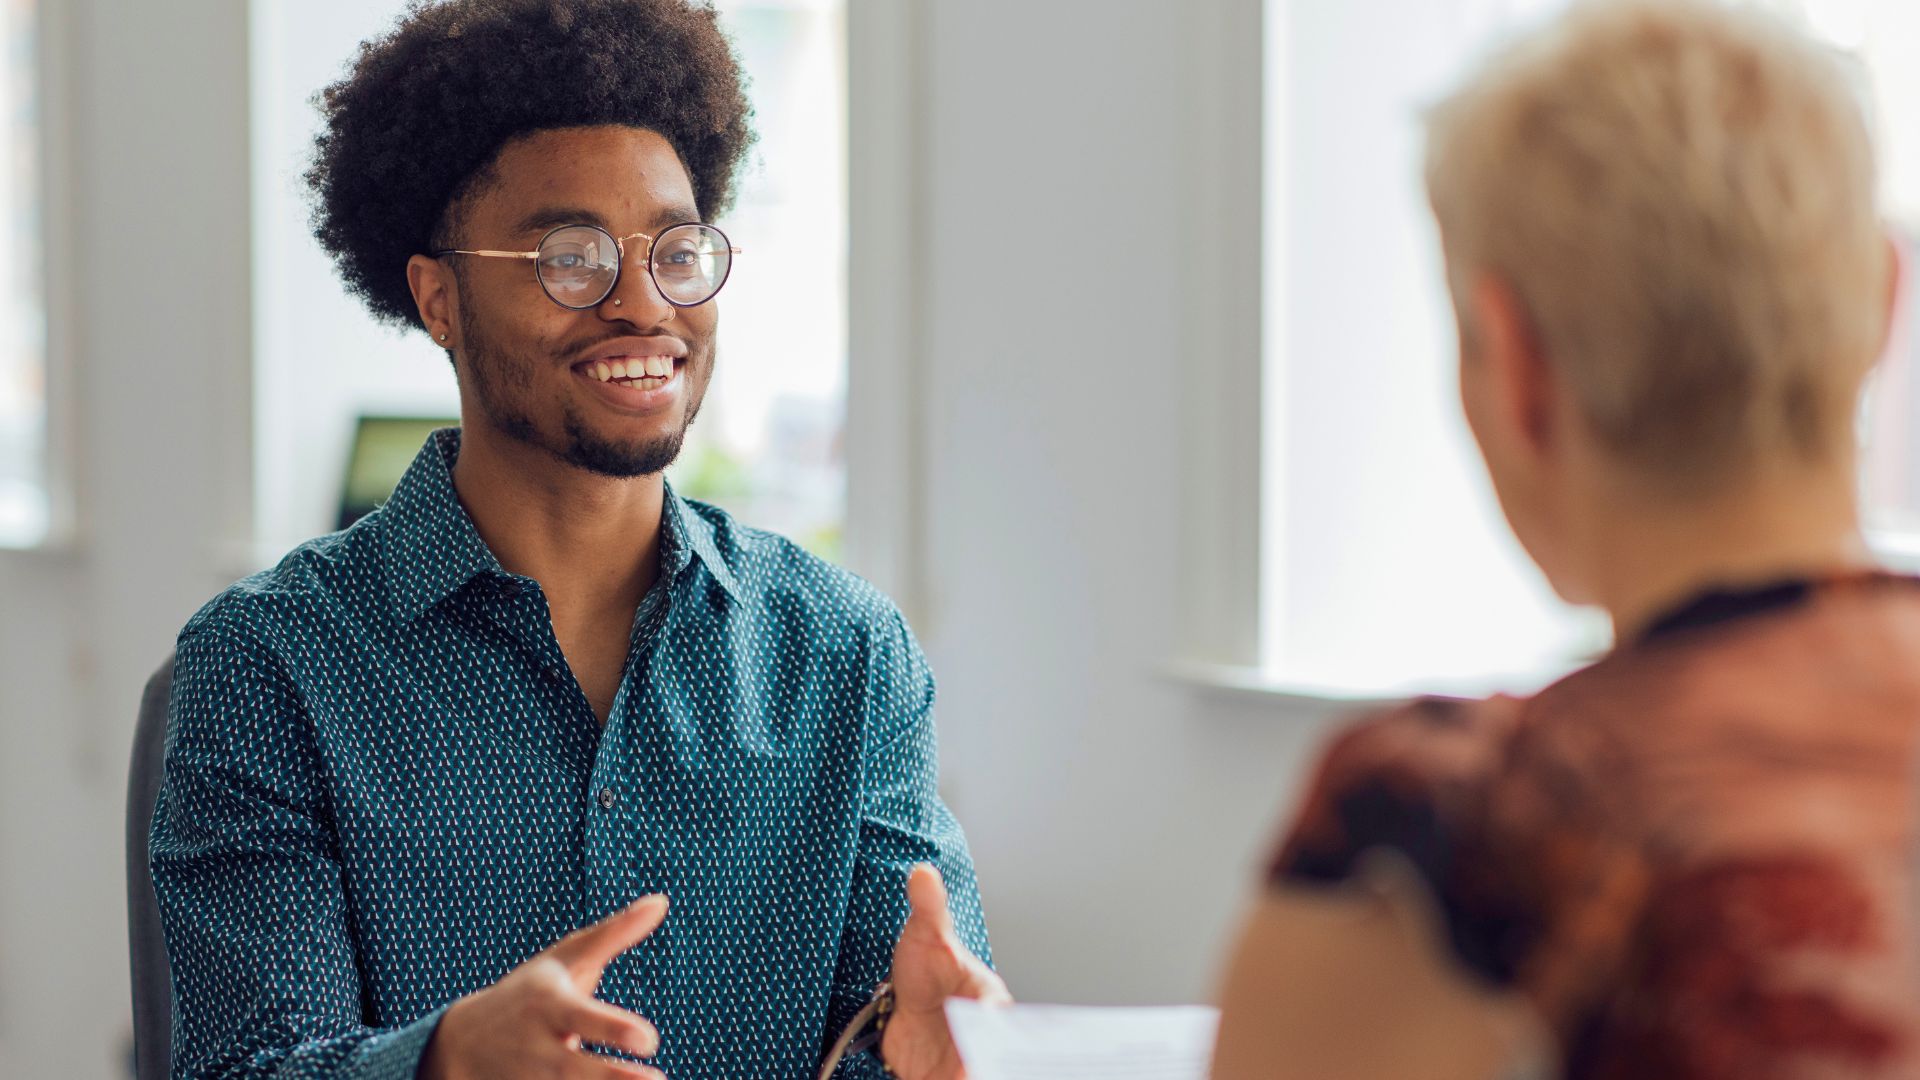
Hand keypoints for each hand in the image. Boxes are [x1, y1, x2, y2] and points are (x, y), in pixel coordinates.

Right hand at [420, 894, 669, 1079]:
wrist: (460, 1041)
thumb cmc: (530, 992)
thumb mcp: (566, 958)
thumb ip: (615, 934)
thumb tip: (661, 901)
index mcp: (550, 1006)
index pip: (583, 1017)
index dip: (614, 1029)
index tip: (650, 1040)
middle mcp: (538, 1047)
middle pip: (574, 1068)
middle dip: (611, 1079)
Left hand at [879, 865, 1010, 1079]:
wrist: (905, 1011)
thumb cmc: (924, 970)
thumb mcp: (923, 936)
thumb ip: (928, 907)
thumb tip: (922, 872)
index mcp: (989, 999)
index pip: (994, 1012)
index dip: (987, 1021)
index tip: (980, 1023)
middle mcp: (987, 1032)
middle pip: (992, 1051)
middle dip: (982, 1058)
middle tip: (968, 1065)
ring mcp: (971, 1058)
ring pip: (979, 1068)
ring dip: (970, 1071)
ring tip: (957, 1075)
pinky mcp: (954, 1077)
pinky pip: (961, 1079)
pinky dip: (955, 1079)